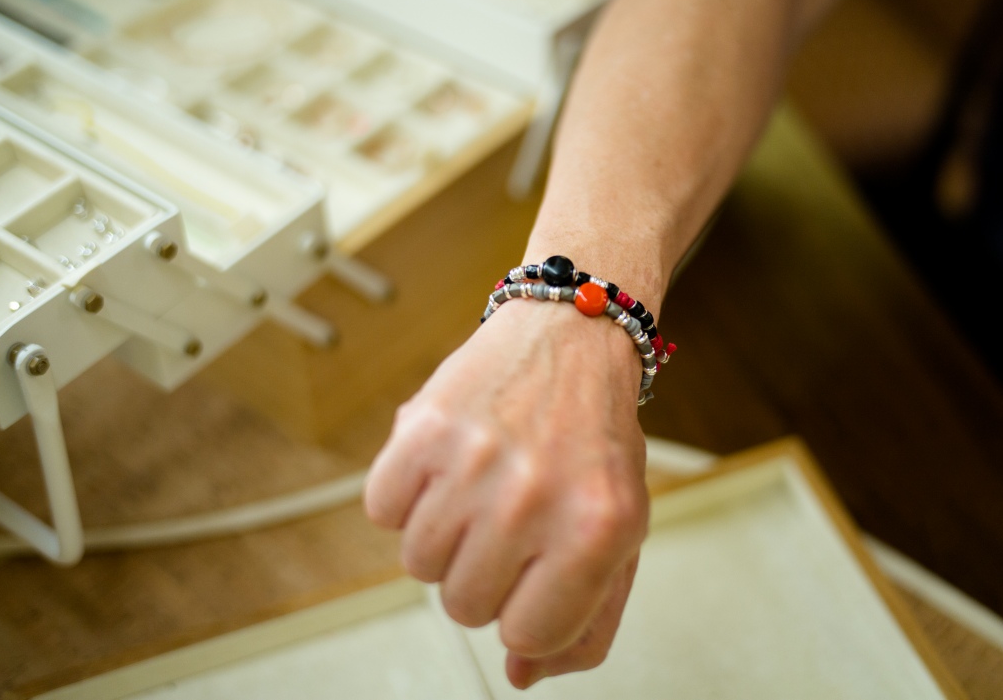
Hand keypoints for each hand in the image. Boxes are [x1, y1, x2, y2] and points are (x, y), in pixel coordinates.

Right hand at [364, 298, 649, 688]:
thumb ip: (587, 619)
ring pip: (418, 565)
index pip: (528, 634)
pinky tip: (448, 463)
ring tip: (482, 485)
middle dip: (485, 571)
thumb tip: (521, 675)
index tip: (537, 571)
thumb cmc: (594, 438)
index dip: (527, 610)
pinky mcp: (424, 427)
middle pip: (465, 606)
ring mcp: (475, 461)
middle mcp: (535, 497)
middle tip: (511, 516)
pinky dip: (406, 495)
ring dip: (445, 535)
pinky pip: (381, 511)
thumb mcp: (621, 530)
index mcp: (597, 530)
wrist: (569, 336)